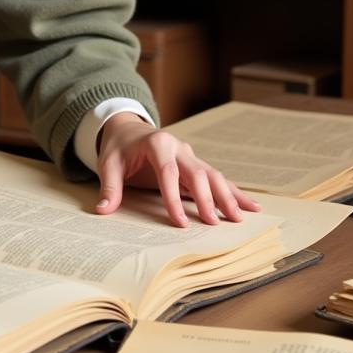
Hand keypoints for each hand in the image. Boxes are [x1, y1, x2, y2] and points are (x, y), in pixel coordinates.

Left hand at [95, 112, 261, 225]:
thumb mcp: (108, 164)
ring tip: (239, 217)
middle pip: (197, 173)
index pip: (168, 172)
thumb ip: (109, 187)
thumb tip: (102, 211)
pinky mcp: (195, 164)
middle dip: (207, 198)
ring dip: (227, 196)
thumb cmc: (118, 148)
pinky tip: (250, 205)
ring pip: (213, 175)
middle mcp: (178, 147)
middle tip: (214, 223)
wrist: (128, 129)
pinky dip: (234, 192)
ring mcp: (190, 155)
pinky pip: (217, 178)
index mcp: (157, 144)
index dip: (173, 197)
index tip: (180, 221)